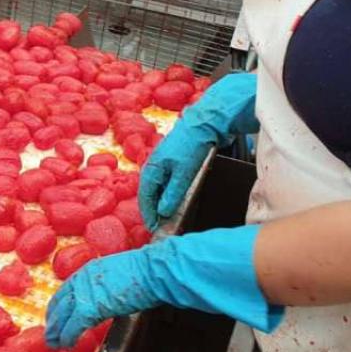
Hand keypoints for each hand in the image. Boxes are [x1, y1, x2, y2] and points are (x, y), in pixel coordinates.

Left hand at [45, 225, 280, 348]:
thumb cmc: (150, 273)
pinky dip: (67, 334)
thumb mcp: (125, 276)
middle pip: (62, 299)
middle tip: (49, 332)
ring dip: (57, 328)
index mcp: (93, 269)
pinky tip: (64, 343)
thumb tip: (116, 294)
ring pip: (65, 313)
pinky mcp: (93, 304)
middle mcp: (86, 277)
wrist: (157, 271)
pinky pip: (75, 323)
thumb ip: (114, 285)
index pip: (70, 288)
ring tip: (53, 341)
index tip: (56, 314)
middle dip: (54, 317)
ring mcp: (88, 290)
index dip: (61, 303)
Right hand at [139, 73, 258, 230]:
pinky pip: (168, 181)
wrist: (205, 122)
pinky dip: (170, 193)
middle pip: (150, 193)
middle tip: (162, 226)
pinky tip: (178, 199)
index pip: (145, 197)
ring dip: (163, 202)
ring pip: (160, 187)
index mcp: (152, 168)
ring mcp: (164, 162)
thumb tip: (163, 212)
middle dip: (155, 210)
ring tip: (170, 216)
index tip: (154, 229)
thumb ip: (173, 193)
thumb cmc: (191, 145)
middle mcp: (155, 165)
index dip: (149, 214)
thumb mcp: (183, 173)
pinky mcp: (175, 160)